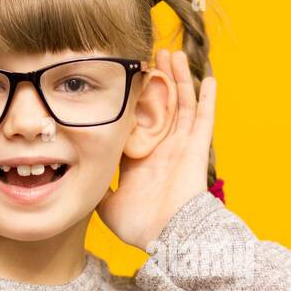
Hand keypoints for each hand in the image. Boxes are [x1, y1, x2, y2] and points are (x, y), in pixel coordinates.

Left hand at [96, 47, 217, 250]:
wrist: (166, 238)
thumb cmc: (140, 226)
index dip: (133, 99)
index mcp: (142, 157)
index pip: (137, 119)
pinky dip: (208, 100)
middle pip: (162, 104)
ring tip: (173, 53)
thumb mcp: (107, 204)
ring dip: (179, 79)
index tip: (127, 77)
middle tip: (151, 53)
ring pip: (182, 104)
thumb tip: (80, 180)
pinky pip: (204, 120)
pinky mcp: (196, 150)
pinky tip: (210, 79)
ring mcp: (181, 147)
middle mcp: (163, 148)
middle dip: (158, 78)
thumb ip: (96, 187)